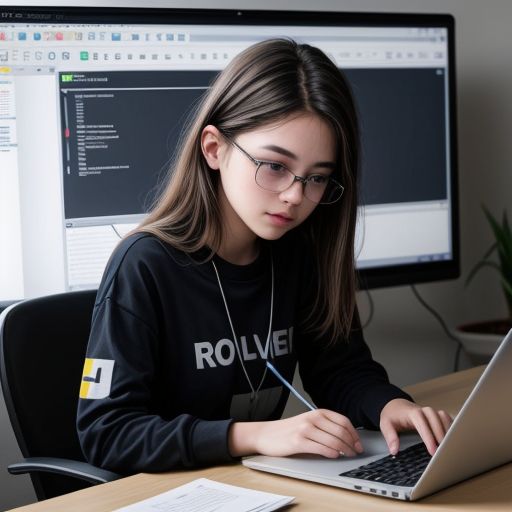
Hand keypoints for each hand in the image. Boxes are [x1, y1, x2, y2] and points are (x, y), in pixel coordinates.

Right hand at [228, 409, 363, 458]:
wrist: (266, 434)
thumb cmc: (289, 430)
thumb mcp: (308, 422)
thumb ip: (325, 426)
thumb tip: (347, 438)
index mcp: (317, 412)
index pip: (343, 421)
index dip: (354, 434)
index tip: (358, 444)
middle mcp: (312, 418)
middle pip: (340, 431)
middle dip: (352, 444)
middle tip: (356, 452)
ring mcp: (305, 429)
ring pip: (333, 441)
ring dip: (344, 450)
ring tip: (347, 456)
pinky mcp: (298, 442)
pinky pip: (321, 448)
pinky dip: (331, 453)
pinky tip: (334, 456)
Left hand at [379, 398, 452, 455]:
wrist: (395, 405)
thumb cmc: (392, 415)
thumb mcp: (385, 424)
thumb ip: (390, 436)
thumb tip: (394, 450)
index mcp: (412, 412)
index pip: (422, 423)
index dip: (428, 437)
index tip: (432, 450)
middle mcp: (423, 410)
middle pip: (436, 419)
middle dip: (441, 436)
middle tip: (444, 452)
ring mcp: (431, 412)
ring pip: (443, 418)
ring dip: (448, 431)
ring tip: (450, 447)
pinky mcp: (436, 415)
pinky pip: (447, 419)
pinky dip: (452, 428)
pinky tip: (453, 439)